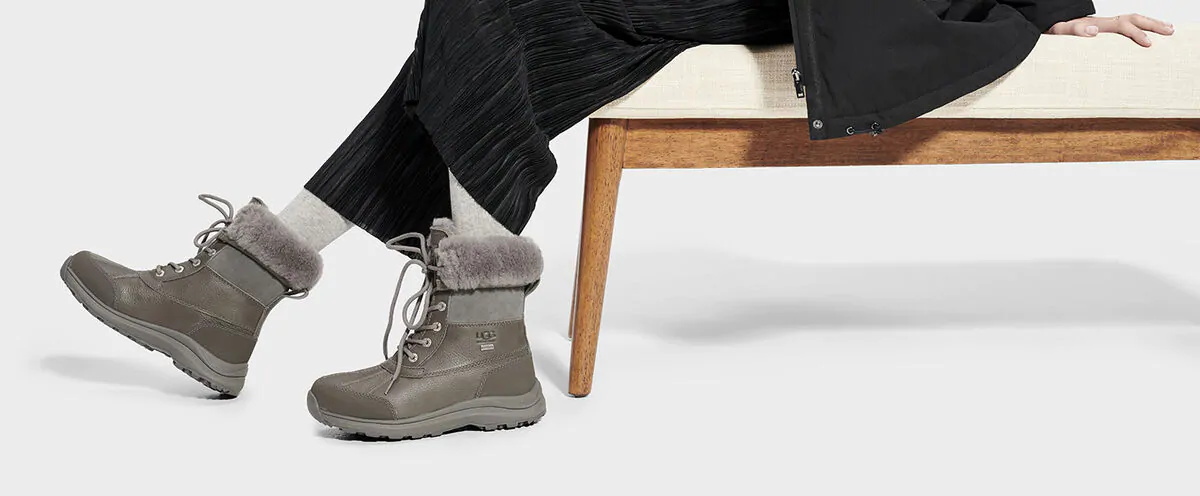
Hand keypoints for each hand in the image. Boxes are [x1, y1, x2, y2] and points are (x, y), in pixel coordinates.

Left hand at [1048, 14, 1174, 46]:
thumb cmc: (1054, 27)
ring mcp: (1105, 24)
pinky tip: (1150, 33)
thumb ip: (1074, 29)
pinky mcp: (1104, 28)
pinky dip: (1141, 27)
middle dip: (1153, 25)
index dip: (1136, 34)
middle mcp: (1104, 22)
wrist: (1050, 21)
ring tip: (1169, 29)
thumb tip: (1093, 31)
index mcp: (1097, 24)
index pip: (1122, 26)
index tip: (1149, 43)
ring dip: (1152, 23)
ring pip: (1133, 20)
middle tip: (1170, 31)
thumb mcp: (1060, 29)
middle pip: (1134, 19)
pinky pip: (1127, 25)